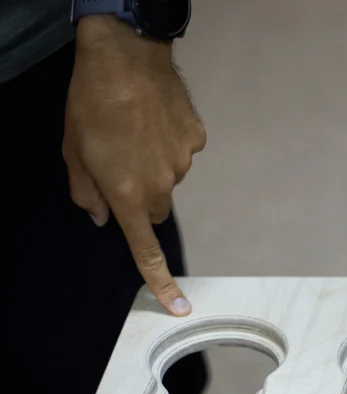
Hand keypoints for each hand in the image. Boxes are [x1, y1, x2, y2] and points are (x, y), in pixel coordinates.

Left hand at [63, 16, 206, 314]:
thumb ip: (86, 192)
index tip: (180, 307)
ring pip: (169, 177)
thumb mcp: (73, 150)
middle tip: (122, 166)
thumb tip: (101, 216)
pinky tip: (153, 117)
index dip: (161, 282)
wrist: (125, 56)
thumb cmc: (90, 102)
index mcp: (126, 193)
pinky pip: (183, 151)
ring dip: (154, 164)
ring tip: (134, 129)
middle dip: (143, 198)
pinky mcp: (196, 139)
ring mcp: (182, 162)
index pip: (145, 248)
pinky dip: (169, 141)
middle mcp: (161, 184)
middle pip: (157, 210)